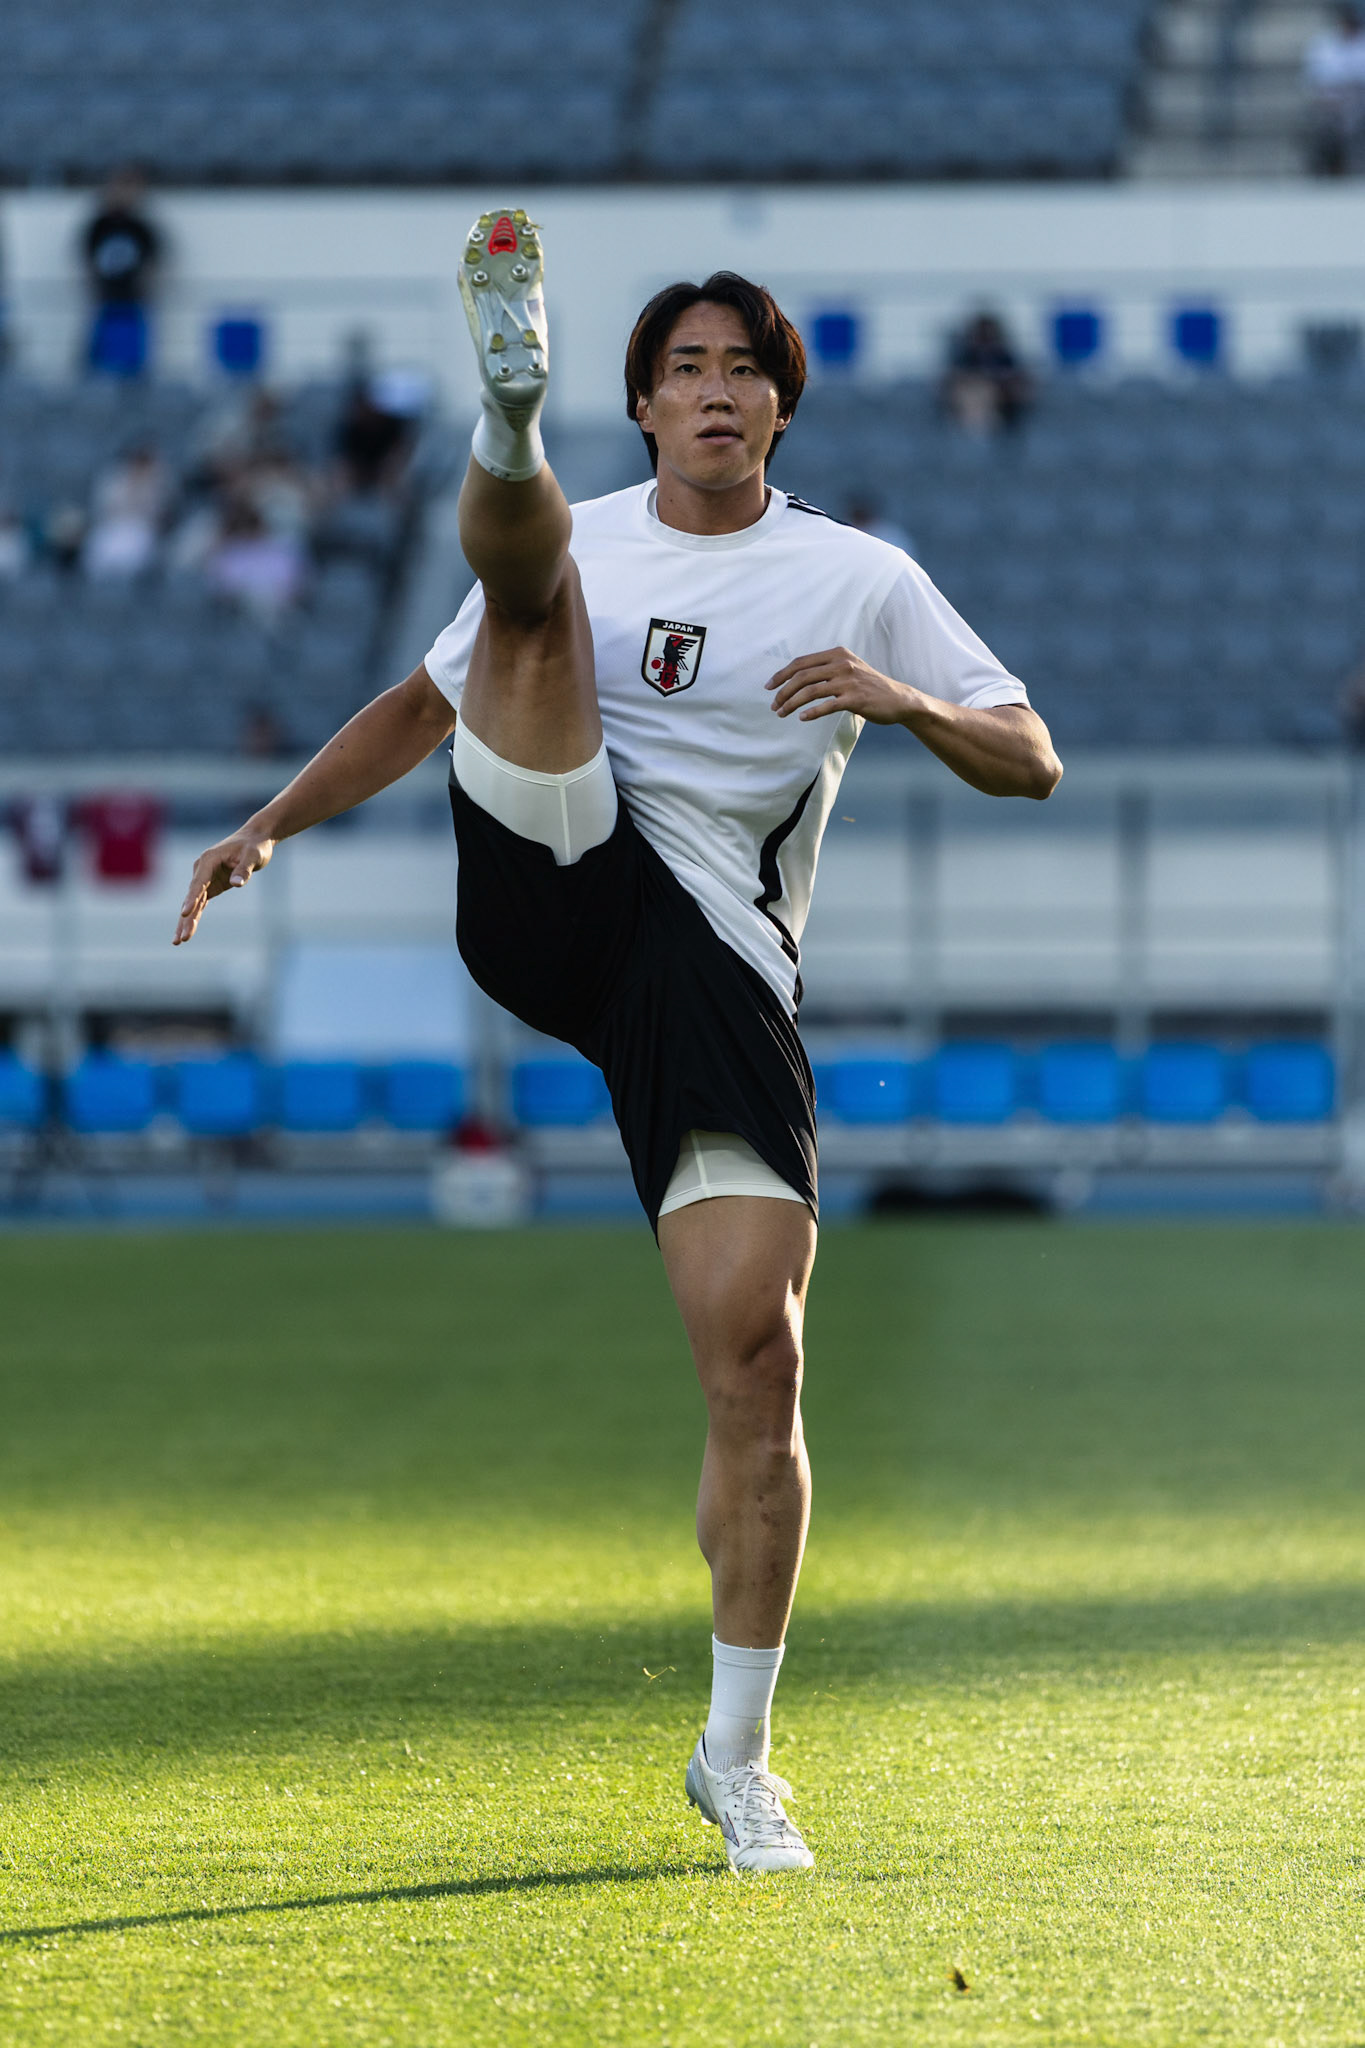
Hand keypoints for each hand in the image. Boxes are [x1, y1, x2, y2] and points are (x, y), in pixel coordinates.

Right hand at [173, 831, 274, 944]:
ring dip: (187, 922)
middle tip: (180, 938)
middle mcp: (202, 869)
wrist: (255, 839)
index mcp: (208, 860)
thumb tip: (237, 884)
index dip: (192, 899)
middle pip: (192, 896)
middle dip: (186, 918)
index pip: (198, 883)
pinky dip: (194, 917)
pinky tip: (187, 932)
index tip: (185, 913)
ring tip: (178, 941)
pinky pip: (200, 904)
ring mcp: (204, 878)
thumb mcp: (253, 856)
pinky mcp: (211, 886)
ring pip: (193, 903)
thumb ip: (244, 869)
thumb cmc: (254, 846)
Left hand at [767, 647, 916, 723]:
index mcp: (838, 654)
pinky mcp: (855, 699)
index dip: (781, 674)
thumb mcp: (848, 668)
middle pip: (802, 676)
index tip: (769, 687)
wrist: (898, 699)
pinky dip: (812, 712)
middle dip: (783, 691)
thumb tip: (796, 677)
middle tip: (774, 705)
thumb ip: (827, 668)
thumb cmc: (869, 686)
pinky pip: (826, 706)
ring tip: (782, 714)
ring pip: (810, 691)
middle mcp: (842, 664)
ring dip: (792, 704)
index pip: (801, 662)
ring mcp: (848, 681)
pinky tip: (802, 718)